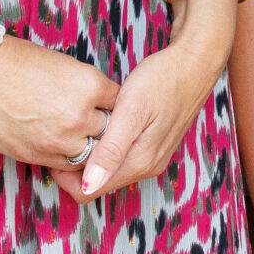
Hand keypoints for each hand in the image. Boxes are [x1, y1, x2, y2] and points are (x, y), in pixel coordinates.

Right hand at [0, 11, 117, 175]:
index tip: (106, 105)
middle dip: (101, 126)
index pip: (119, 102)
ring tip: (72, 134)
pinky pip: (66, 165)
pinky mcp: (38, 156)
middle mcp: (81, 115)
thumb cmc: (15, 62)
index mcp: (91, 85)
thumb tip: (99, 104)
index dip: (111, 104)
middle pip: (109, 130)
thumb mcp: (64, 66)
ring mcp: (60, 140)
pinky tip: (57, 144)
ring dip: (85, 145)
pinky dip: (65, 157)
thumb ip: (86, 88)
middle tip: (91, 122)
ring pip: (90, 152)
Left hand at [76, 19, 234, 200]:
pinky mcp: (155, 146)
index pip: (88, 191)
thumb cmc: (163, 79)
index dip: (66, 176)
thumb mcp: (132, 110)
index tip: (57, 147)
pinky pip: (122, 159)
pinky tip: (104, 125)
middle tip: (67, 133)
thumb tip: (89, 185)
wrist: (196, 62)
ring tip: (85, 127)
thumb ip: (111, 150)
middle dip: (77, 166)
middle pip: (98, 183)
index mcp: (139, 162)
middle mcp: (147, 167)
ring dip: (92, 157)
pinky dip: (106, 148)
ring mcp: (153, 158)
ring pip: (110, 171)